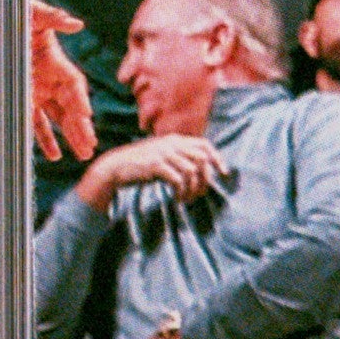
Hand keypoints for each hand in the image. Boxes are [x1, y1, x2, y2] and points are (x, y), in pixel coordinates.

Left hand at [31, 0, 95, 162]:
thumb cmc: (19, 16)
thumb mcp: (33, 13)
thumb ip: (52, 17)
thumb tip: (75, 23)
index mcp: (56, 61)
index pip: (74, 84)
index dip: (80, 98)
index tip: (85, 115)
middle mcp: (51, 80)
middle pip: (71, 106)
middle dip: (81, 127)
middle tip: (90, 145)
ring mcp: (40, 92)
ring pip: (59, 119)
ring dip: (71, 137)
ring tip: (83, 154)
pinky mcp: (25, 101)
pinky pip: (37, 123)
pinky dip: (46, 139)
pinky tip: (55, 155)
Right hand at [79, 135, 228, 211]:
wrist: (116, 167)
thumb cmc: (141, 165)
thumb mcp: (162, 155)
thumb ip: (179, 157)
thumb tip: (201, 170)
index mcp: (176, 139)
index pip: (205, 144)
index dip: (217, 158)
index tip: (224, 173)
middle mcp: (172, 144)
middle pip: (202, 159)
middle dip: (206, 179)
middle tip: (200, 194)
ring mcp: (164, 153)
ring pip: (192, 171)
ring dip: (192, 189)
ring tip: (186, 198)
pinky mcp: (156, 165)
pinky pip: (178, 179)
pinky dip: (181, 191)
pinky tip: (176, 198)